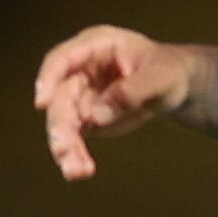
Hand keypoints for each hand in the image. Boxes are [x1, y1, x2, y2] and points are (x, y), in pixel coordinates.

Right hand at [32, 26, 197, 180]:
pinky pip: (73, 137)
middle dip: (60, 127)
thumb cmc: (168, 71)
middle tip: (65, 152)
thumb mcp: (160, 77)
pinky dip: (75, 155)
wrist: (175, 86)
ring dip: (65, 147)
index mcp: (96, 45)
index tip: (42, 103)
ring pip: (62, 122)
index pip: (63, 59)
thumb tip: (95, 115)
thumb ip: (131, 92)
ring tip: (77, 171)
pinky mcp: (84, 118)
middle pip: (59, 97)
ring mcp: (80, 94)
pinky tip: (81, 171)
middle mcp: (81, 69)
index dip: (49, 79)